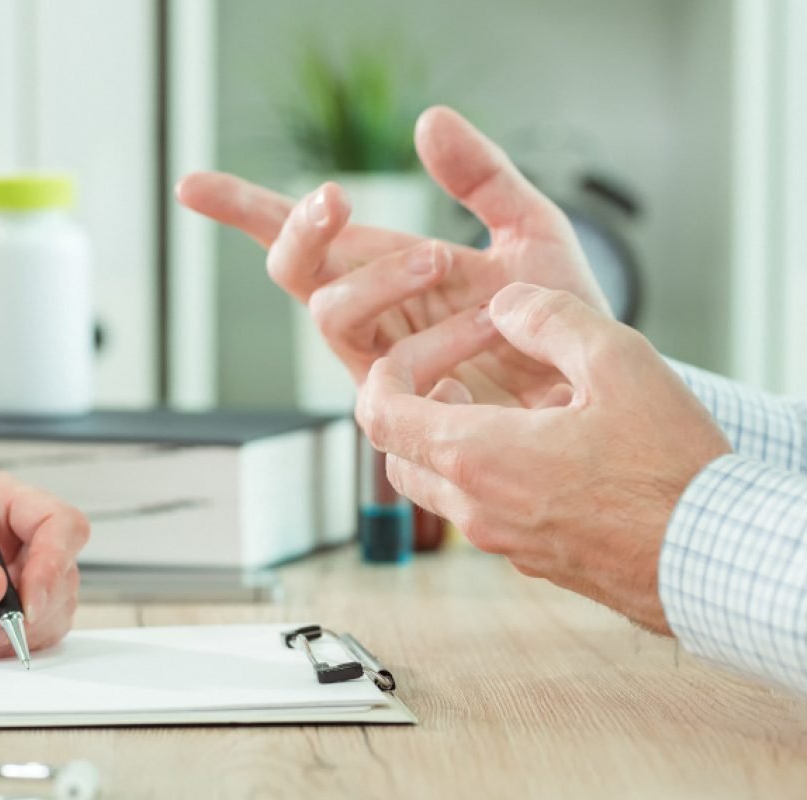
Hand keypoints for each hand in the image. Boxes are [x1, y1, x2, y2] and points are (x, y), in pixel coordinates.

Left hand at [0, 472, 88, 659]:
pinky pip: (36, 628)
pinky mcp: (6, 609)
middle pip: (63, 569)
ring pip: (56, 604)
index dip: (55, 559)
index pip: (56, 521)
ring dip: (26, 631)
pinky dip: (16, 644)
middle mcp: (13, 535)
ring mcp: (14, 573)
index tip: (28, 599)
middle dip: (36, 607)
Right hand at [175, 105, 608, 406]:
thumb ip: (480, 176)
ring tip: (445, 266)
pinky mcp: (403, 413)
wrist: (594, 391)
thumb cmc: (554, 318)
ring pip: (330, 316)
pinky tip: (486, 336)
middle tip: (339, 199)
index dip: (241, 210)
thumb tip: (427, 121)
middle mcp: (369, 319)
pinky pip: (385, 377)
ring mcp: (379, 365)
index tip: (190, 186)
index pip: (298, 236)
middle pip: (292, 272)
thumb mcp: (528, 227)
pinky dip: (435, 349)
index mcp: (382, 270)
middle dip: (303, 231)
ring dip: (381, 281)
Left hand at [354, 283, 731, 631]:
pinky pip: (480, 511)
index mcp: (475, 457)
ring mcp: (501, 540)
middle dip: (415, 402)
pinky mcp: (532, 558)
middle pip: (398, 450)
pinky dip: (484, 473)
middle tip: (463, 369)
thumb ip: (550, 320)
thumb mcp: (619, 364)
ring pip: (436, 486)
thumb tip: (506, 305)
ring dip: (448, 438)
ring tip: (500, 401)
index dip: (395, 367)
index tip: (436, 346)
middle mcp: (474, 507)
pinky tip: (541, 446)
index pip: (378, 411)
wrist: (714, 562)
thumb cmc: (670, 472)